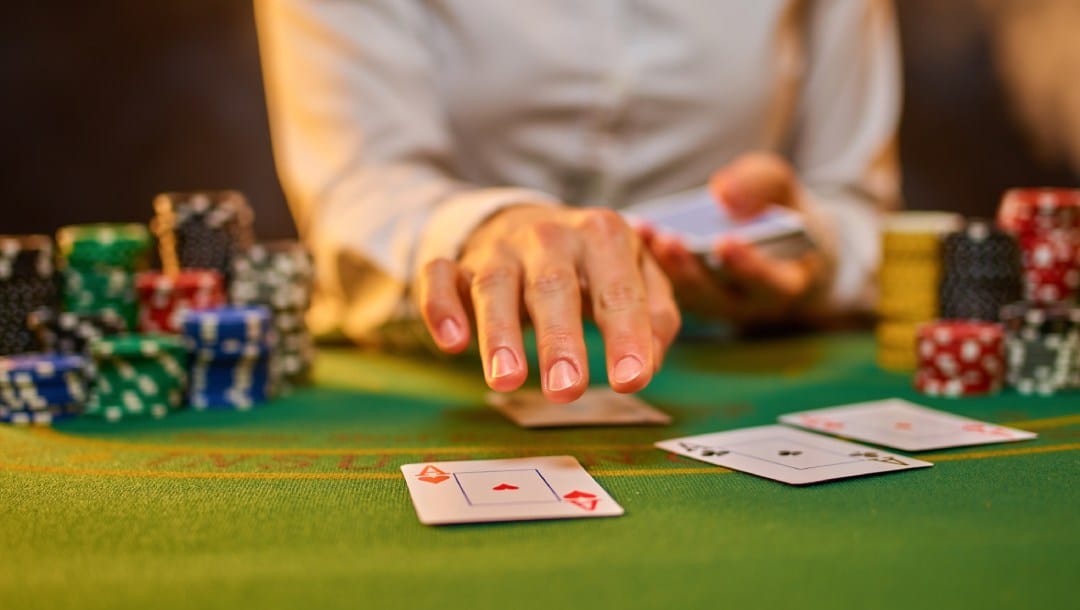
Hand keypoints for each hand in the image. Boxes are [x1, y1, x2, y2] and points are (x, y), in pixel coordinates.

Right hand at [416, 205, 680, 402]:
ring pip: (495, 286)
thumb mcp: (635, 276)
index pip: (618, 291)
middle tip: (567, 391)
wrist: (523, 220)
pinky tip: (452, 343)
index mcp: (602, 236)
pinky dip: (441, 307)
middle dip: (560, 340)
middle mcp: (548, 235)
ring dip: (499, 333)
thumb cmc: (589, 263)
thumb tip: (648, 365)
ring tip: (508, 380)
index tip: (630, 380)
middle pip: (553, 286)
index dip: (626, 336)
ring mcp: (498, 249)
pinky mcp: (457, 262)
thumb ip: (655, 316)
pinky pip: (440, 277)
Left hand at [640, 152, 826, 323]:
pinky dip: (648, 262)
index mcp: (786, 282)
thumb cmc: (778, 209)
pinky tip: (634, 232)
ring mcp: (712, 304)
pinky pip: (663, 289)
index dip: (747, 266)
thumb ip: (762, 184)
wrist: (770, 240)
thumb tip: (722, 193)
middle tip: (669, 240)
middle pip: (716, 296)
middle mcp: (747, 303)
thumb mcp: (782, 188)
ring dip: (663, 267)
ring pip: (684, 296)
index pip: (769, 283)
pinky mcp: (685, 297)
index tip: (724, 242)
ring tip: (645, 233)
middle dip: (690, 270)